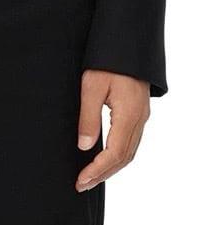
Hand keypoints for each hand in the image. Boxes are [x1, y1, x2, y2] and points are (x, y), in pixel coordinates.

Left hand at [75, 70, 150, 190]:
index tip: (81, 180)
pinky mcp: (139, 111)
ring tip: (91, 177)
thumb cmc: (108, 60)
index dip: (97, 170)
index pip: (115, 153)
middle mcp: (140, 118)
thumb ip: (88, 118)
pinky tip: (105, 158)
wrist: (129, 40)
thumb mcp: (91, 86)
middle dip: (103, 174)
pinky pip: (131, 141)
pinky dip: (118, 156)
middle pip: (124, 157)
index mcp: (129, 114)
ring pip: (130, 151)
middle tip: (82, 185)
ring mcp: (142, 115)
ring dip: (111, 167)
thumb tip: (85, 147)